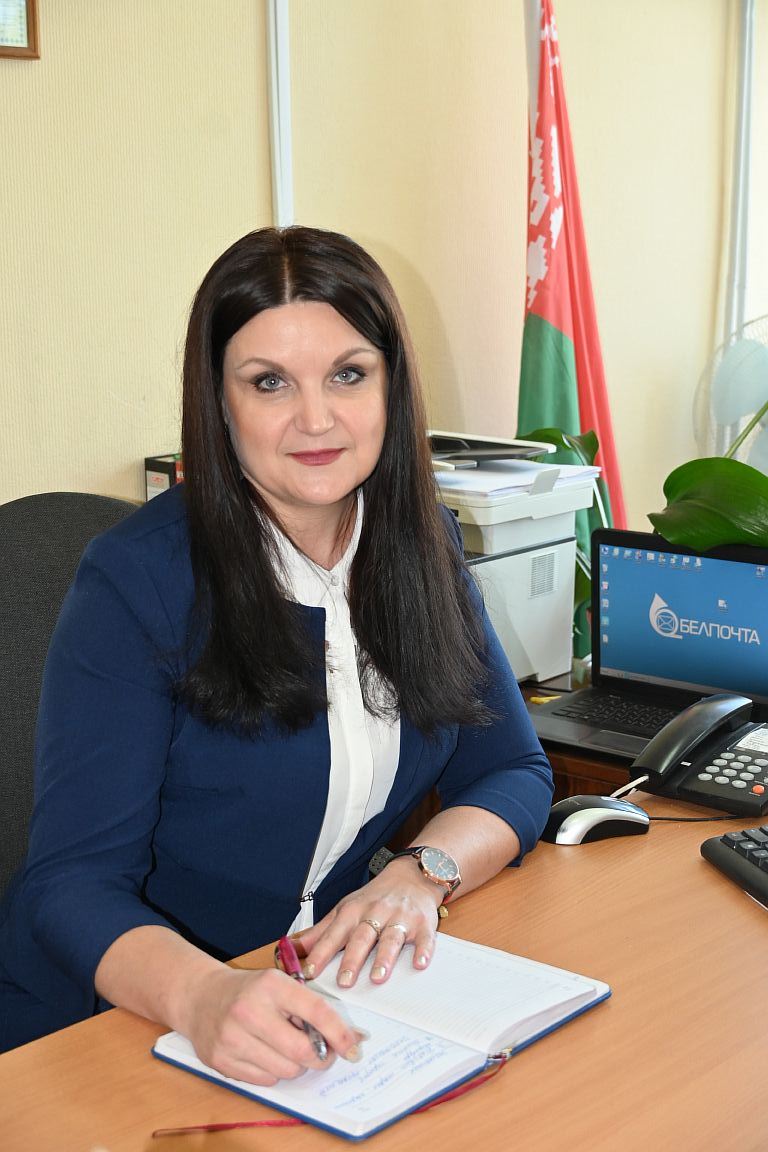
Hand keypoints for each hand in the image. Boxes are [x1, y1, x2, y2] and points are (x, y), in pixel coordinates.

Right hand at [182, 965, 364, 1085]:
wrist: (199, 997)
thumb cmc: (249, 991)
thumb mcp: (279, 984)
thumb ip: (309, 1008)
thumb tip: (349, 1039)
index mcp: (271, 985)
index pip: (316, 1011)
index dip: (339, 1033)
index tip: (354, 1047)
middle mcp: (249, 1010)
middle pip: (301, 1051)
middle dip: (320, 1057)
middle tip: (323, 1054)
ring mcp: (231, 1038)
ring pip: (285, 1071)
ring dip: (295, 1065)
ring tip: (286, 1048)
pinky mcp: (220, 1061)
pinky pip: (265, 1081)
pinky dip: (273, 1072)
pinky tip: (265, 1054)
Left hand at [298, 859, 442, 988]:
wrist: (411, 875)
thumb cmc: (374, 898)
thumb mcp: (344, 909)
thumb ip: (320, 932)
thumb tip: (290, 949)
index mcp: (353, 911)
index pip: (334, 933)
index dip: (321, 952)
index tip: (310, 971)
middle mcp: (375, 913)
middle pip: (362, 937)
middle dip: (352, 959)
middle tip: (344, 982)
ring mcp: (400, 918)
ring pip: (391, 937)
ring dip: (384, 957)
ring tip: (377, 977)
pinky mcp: (423, 923)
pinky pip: (424, 938)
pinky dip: (423, 950)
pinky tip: (419, 964)